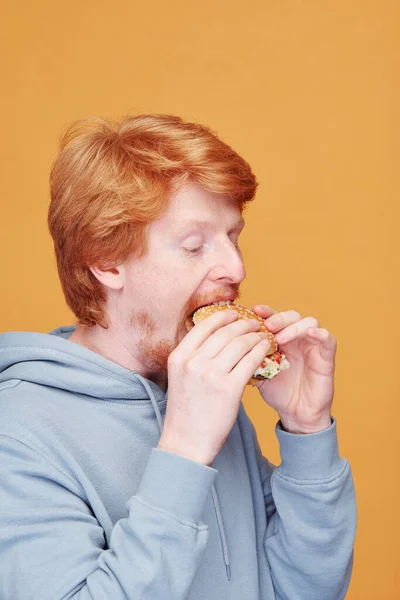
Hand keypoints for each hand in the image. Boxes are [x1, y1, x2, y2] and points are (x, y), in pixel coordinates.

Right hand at [159, 310, 269, 464]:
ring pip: (239, 343)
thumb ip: (192, 356)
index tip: (234, 314)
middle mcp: (193, 362)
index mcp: (179, 356)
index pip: (204, 326)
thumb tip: (212, 334)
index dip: (222, 316)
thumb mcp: (180, 377)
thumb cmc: (185, 410)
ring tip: (262, 335)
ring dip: (254, 336)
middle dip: (243, 323)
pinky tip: (266, 349)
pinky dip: (260, 351)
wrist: (186, 442)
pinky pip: (250, 361)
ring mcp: (211, 374)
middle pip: (224, 332)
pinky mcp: (229, 388)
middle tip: (254, 323)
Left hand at [251, 305, 335, 433]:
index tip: (253, 311)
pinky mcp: (326, 356)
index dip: (265, 312)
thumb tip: (229, 345)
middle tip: (267, 326)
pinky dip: (320, 333)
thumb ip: (249, 357)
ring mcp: (312, 345)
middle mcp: (297, 338)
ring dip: (294, 327)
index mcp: (280, 338)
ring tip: (280, 338)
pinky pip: (328, 338)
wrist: (296, 413)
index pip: (274, 318)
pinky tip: (310, 333)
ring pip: (309, 322)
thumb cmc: (278, 391)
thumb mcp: (259, 373)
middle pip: (291, 315)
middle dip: (278, 318)